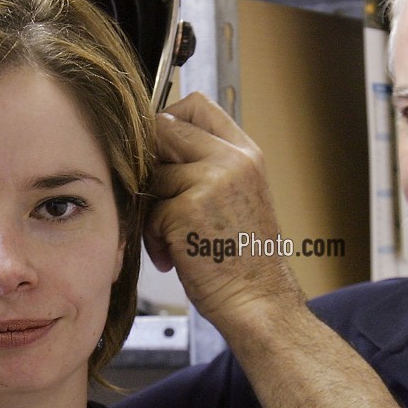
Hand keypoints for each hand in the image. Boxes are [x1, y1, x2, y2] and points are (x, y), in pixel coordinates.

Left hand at [146, 93, 305, 329]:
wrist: (258, 301)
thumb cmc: (243, 259)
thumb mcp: (237, 197)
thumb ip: (209, 166)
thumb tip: (156, 143)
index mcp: (246, 154)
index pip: (197, 106)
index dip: (170, 123)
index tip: (164, 154)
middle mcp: (232, 160)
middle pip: (164, 130)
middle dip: (154, 166)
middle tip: (162, 200)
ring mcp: (211, 181)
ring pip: (153, 174)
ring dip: (153, 208)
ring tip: (175, 239)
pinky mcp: (187, 208)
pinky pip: (150, 210)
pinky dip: (154, 237)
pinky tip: (176, 256)